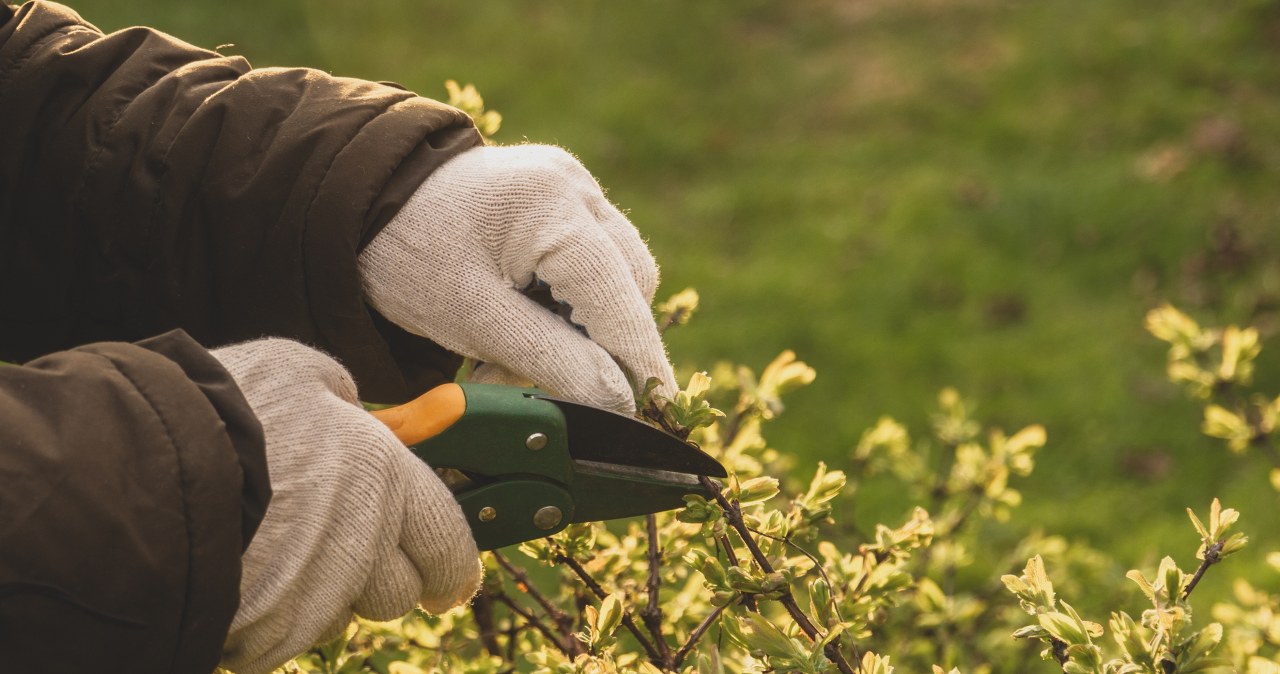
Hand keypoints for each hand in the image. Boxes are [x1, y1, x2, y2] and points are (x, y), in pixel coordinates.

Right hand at [212, 339, 480, 673]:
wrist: (130, 472)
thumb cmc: (216, 408)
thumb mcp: (291, 367)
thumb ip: (336, 390)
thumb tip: (351, 402)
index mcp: (383, 480)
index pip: (449, 542)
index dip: (453, 563)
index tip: (450, 575)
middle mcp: (361, 546)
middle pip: (398, 592)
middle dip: (383, 578)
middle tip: (354, 556)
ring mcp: (313, 598)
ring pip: (340, 617)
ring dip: (323, 595)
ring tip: (274, 551)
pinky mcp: (265, 635)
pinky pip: (283, 636)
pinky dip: (270, 616)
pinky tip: (240, 575)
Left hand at [358, 144, 676, 414]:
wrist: (365, 201)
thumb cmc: (411, 257)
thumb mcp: (474, 319)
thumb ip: (553, 360)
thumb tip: (619, 404)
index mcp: (554, 205)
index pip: (620, 298)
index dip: (640, 362)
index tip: (656, 416)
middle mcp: (576, 186)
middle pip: (630, 286)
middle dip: (605, 346)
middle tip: (561, 392)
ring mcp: (574, 185)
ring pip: (618, 276)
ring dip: (587, 328)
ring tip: (518, 357)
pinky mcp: (565, 195)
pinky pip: (594, 259)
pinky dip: (570, 304)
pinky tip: (526, 324)